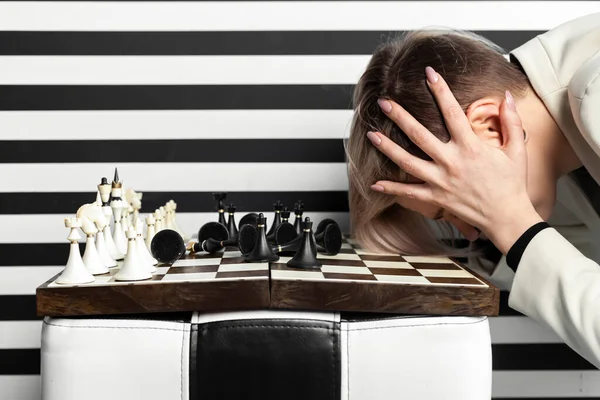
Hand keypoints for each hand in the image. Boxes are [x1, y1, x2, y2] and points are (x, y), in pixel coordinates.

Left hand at [368, 67, 543, 253]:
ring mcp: (441, 181)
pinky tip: (374, 182)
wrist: (507, 217)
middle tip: (384, 102)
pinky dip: (391, 188)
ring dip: (388, 148)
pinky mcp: (436, 197)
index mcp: (471, 147)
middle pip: (420, 135)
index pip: (452, 112)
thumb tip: (506, 96)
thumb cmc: (512, 183)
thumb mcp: (516, 150)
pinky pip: (409, 192)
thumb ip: (511, 121)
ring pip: (408, 162)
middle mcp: (452, 162)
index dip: (440, 90)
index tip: (429, 74)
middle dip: (400, 116)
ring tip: (371, 134)